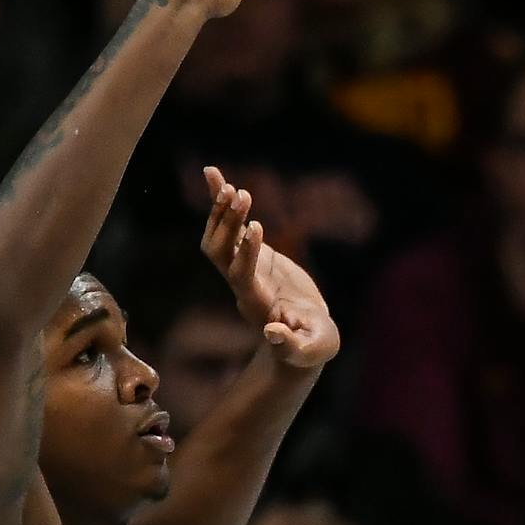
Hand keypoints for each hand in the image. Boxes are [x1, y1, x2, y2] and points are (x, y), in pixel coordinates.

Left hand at [201, 166, 341, 369]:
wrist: (303, 342)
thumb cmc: (311, 349)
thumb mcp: (309, 350)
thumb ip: (292, 345)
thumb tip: (272, 331)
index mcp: (257, 303)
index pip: (242, 275)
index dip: (245, 252)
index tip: (257, 226)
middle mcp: (243, 283)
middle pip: (220, 253)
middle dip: (227, 225)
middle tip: (242, 195)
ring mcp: (244, 268)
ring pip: (219, 237)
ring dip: (220, 210)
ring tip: (227, 183)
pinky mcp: (254, 255)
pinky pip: (230, 225)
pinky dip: (221, 201)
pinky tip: (213, 174)